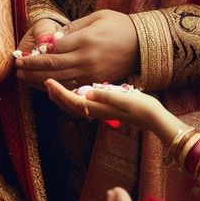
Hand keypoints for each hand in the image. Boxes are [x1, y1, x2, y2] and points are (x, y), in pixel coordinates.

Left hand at [16, 10, 137, 88]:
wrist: (146, 44)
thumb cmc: (119, 26)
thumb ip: (73, 27)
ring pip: (60, 80)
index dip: (35, 53)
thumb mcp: (96, 17)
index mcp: (85, 41)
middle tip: (16, 68)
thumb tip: (54, 39)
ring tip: (23, 77)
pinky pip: (73, 87)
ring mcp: (93, 73)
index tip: (22, 54)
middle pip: (52, 66)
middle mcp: (86, 59)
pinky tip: (44, 84)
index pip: (53, 50)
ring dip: (38, 79)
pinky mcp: (98, 82)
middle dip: (31, 68)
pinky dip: (57, 86)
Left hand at [45, 79, 180, 139]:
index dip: (58, 91)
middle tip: (44, 81)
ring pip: (73, 107)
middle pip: (68, 105)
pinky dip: (71, 100)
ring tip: (52, 87)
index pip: (72, 100)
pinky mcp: (103, 111)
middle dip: (55, 95)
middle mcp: (95, 111)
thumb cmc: (142, 106)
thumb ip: (105, 95)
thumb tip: (87, 92)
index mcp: (97, 107)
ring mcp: (98, 112)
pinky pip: (81, 106)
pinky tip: (72, 92)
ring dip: (61, 98)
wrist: (155, 119)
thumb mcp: (125, 98)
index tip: (47, 81)